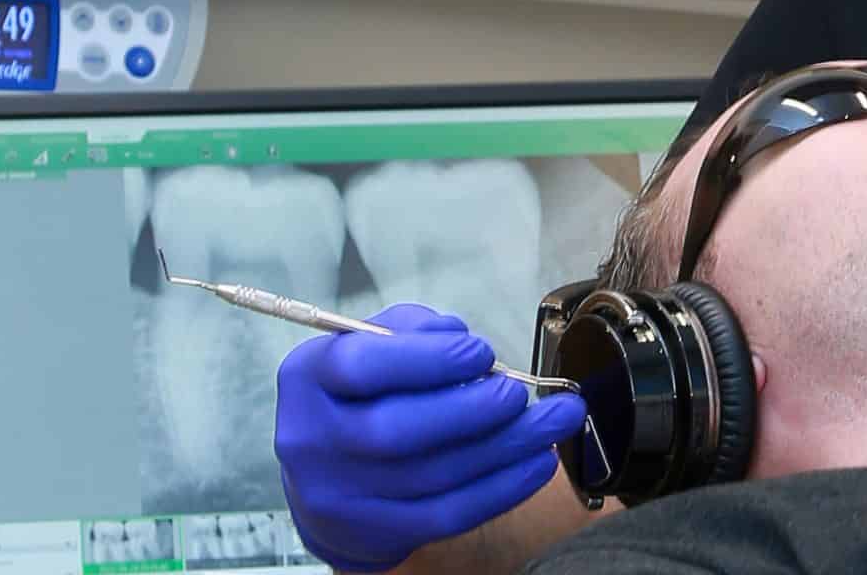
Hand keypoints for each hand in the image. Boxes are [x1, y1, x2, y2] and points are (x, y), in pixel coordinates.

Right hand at [274, 304, 583, 572]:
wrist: (325, 474)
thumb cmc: (359, 390)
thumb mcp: (372, 342)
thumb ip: (415, 331)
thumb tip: (463, 341)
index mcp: (309, 379)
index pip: (363, 366)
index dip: (427, 359)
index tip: (481, 351)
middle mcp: (314, 441)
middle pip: (397, 432)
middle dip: (470, 411)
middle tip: (519, 393)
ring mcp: (342, 497)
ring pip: (433, 476)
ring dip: (505, 448)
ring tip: (556, 420)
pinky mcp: (376, 534)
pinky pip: (448, 515)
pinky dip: (502, 489)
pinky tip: (538, 462)